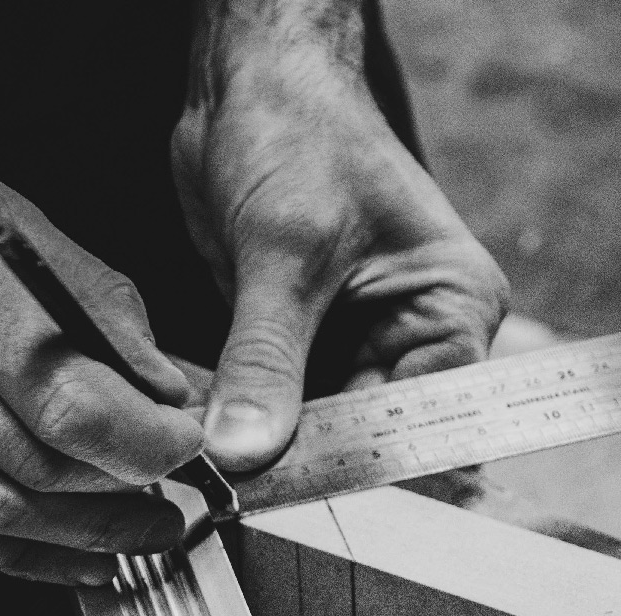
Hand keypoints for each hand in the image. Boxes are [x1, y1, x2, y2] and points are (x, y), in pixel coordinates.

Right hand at [0, 110, 202, 583]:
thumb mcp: (6, 213)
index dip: (141, 438)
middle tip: (179, 487)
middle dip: (126, 489)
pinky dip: (20, 554)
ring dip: (84, 533)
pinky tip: (78, 557)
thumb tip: (169, 388)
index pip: (61, 391)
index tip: (188, 443)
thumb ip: (97, 304)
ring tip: (146, 530)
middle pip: (33, 463)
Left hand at [172, 4, 508, 470]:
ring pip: (317, 421)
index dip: (364, 452)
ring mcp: (356, 339)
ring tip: (220, 454)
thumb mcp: (286, 249)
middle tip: (245, 479)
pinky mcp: (304, 340)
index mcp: (450, 306)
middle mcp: (413, 332)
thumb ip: (268, 356)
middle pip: (368, 427)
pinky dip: (247, 414)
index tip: (297, 479)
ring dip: (270, 437)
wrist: (249, 88)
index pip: (425, 414)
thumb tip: (247, 449)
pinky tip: (211, 426)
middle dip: (308, 452)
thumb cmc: (297, 134)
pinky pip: (279, 398)